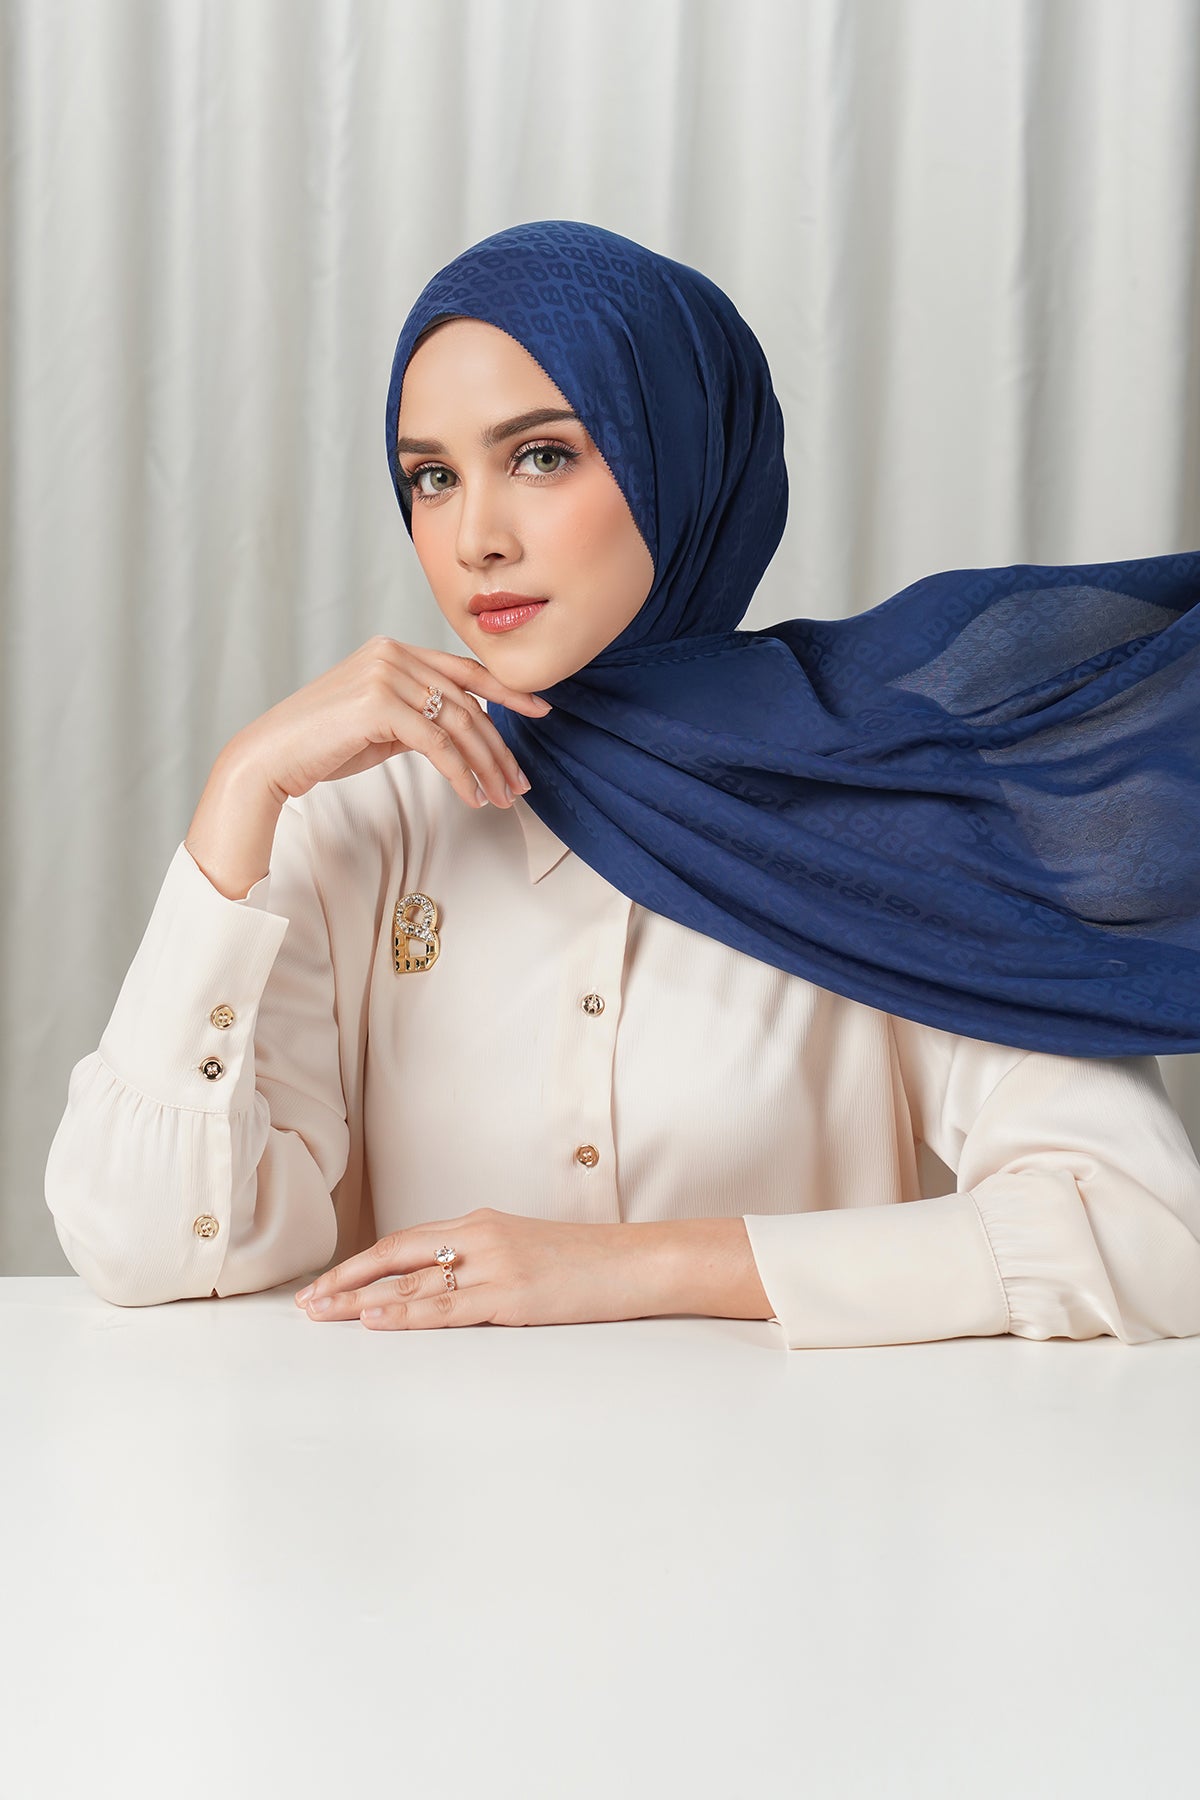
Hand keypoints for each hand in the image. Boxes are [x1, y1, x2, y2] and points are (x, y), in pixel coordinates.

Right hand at [234, 635, 551, 813]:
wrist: (272, 756)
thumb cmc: (322, 744)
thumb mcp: (379, 722)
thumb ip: (417, 715)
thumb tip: (455, 732)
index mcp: (394, 650)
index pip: (464, 670)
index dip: (507, 692)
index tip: (540, 710)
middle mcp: (393, 654)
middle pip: (468, 702)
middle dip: (500, 747)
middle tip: (520, 782)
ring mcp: (386, 675)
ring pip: (458, 724)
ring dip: (486, 767)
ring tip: (501, 798)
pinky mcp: (379, 704)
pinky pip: (438, 744)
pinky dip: (461, 774)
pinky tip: (472, 797)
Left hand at [292, 1206, 671, 1331]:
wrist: (638, 1263)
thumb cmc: (587, 1264)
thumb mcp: (526, 1251)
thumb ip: (484, 1262)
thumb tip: (445, 1288)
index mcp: (481, 1223)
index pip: (404, 1241)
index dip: (361, 1262)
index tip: (326, 1283)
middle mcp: (480, 1236)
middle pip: (395, 1255)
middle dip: (344, 1280)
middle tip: (304, 1303)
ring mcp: (495, 1265)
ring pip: (412, 1283)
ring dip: (360, 1300)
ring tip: (321, 1314)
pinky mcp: (512, 1295)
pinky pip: (446, 1308)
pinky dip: (405, 1315)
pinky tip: (374, 1320)